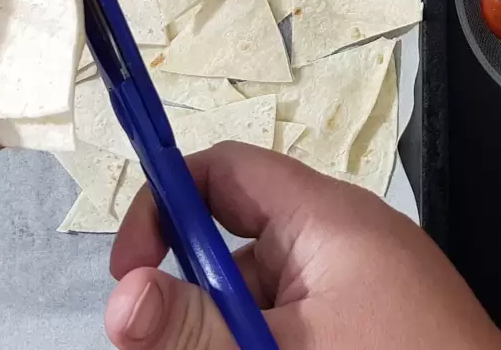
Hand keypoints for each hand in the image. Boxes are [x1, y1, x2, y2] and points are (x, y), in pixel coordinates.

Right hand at [106, 142, 500, 349]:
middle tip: (166, 348)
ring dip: (232, 334)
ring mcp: (368, 289)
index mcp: (325, 218)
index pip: (223, 169)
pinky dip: (274, 343)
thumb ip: (196, 330)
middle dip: (192, 301)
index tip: (129, 276)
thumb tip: (118, 298)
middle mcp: (346, 240)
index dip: (162, 207)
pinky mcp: (382, 328)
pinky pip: (307, 325)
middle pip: (235, 245)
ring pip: (266, 299)